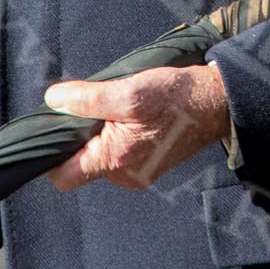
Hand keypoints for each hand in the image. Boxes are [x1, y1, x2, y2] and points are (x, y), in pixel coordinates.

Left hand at [43, 64, 230, 191]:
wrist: (217, 102)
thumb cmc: (177, 98)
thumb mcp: (129, 91)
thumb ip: (88, 98)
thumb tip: (54, 100)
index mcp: (116, 162)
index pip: (63, 176)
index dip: (52, 153)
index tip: (59, 125)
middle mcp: (124, 176)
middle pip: (80, 164)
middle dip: (82, 136)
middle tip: (99, 107)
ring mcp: (137, 174)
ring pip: (99, 157)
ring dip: (101, 134)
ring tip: (121, 109)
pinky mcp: (148, 166)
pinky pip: (118, 155)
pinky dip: (118, 135)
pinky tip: (134, 117)